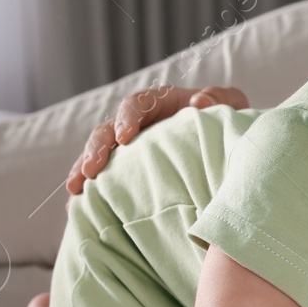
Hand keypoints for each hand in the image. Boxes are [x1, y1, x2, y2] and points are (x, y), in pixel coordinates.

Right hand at [66, 84, 249, 196]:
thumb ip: (221, 98)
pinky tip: (75, 208)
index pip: (136, 103)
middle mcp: (138, 123)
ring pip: (99, 154)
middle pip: (108, 130)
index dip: (127, 118)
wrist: (228, 143)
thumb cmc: (227, 119)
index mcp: (160, 102)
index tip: (125, 137)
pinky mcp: (127, 169)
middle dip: (97, 148)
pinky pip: (104, 178)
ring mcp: (129, 147)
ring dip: (84, 169)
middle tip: (91, 170)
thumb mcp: (232, 103)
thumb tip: (199, 102)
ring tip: (75, 190)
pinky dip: (89, 191)